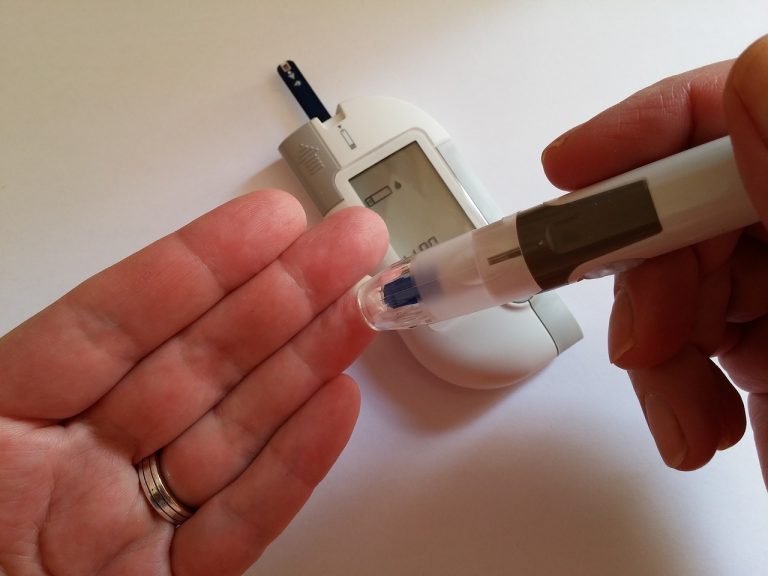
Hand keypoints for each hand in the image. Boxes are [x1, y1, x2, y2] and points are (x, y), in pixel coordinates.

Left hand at [0, 189, 386, 574]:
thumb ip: (16, 393)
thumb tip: (102, 334)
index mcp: (0, 430)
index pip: (112, 323)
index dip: (196, 265)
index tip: (266, 222)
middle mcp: (71, 470)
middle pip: (194, 364)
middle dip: (279, 295)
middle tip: (345, 246)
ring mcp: (127, 527)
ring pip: (233, 429)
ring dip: (306, 362)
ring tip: (361, 309)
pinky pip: (242, 519)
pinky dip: (294, 464)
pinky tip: (337, 405)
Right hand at [541, 36, 767, 483]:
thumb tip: (751, 83)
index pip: (739, 106)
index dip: (652, 129)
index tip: (577, 173)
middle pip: (698, 204)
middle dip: (651, 272)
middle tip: (643, 340)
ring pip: (684, 281)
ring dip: (658, 348)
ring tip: (687, 418)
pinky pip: (698, 344)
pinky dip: (677, 386)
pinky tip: (699, 426)